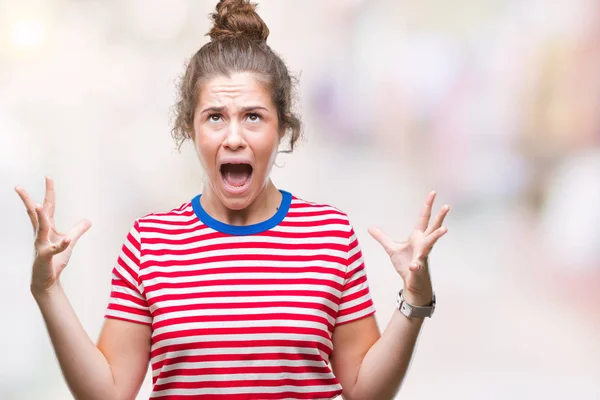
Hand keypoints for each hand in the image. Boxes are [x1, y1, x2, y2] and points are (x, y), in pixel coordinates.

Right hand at [15, 176, 90, 295]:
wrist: (46, 280)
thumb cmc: (55, 261)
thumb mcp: (69, 242)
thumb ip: (77, 231)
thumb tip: (88, 221)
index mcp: (46, 229)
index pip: (47, 207)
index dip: (48, 192)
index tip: (47, 177)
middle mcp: (41, 234)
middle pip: (35, 214)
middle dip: (28, 200)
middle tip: (18, 186)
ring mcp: (41, 245)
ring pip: (41, 228)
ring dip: (41, 217)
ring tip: (39, 205)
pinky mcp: (46, 256)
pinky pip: (54, 249)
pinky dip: (62, 244)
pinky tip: (67, 239)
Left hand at [369, 191, 448, 305]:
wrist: (412, 283)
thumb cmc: (405, 265)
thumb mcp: (391, 248)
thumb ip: (382, 237)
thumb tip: (370, 227)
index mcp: (417, 237)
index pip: (423, 218)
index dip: (428, 205)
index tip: (433, 193)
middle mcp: (423, 244)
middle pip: (433, 227)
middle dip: (440, 217)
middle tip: (447, 206)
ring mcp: (422, 255)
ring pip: (431, 243)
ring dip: (437, 236)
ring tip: (444, 229)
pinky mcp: (419, 268)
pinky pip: (417, 265)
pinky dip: (415, 265)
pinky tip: (413, 266)